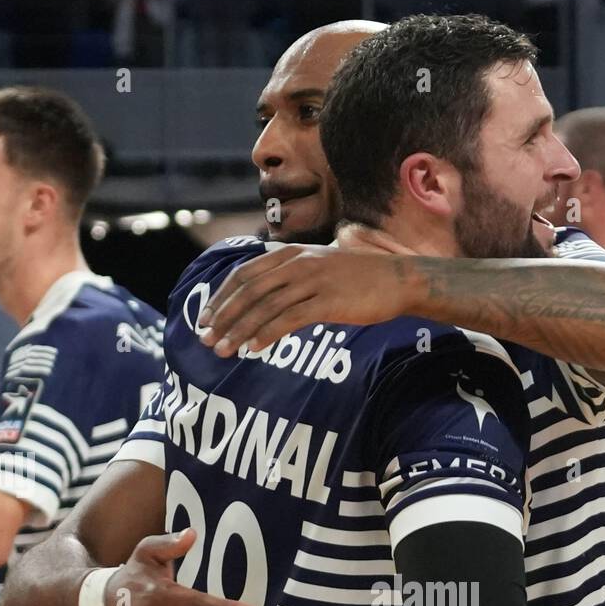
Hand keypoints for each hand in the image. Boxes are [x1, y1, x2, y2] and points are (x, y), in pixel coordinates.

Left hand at [197, 244, 412, 356]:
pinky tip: (254, 347)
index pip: (244, 274)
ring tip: (223, 350)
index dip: (221, 297)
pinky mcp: (328, 301)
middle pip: (249, 290)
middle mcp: (298, 264)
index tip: (205, 318)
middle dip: (223, 316)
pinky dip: (268, 333)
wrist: (399, 281)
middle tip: (205, 339)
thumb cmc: (360, 279)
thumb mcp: (321, 268)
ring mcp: (313, 281)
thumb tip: (268, 298)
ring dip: (239, 330)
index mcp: (291, 255)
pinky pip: (290, 319)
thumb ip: (293, 277)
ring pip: (265, 307)